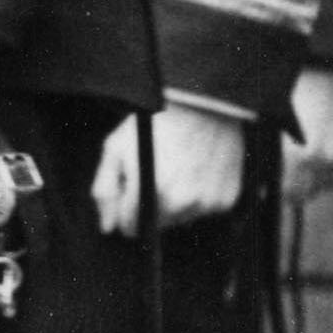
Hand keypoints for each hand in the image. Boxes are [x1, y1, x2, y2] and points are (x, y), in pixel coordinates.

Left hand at [94, 104, 250, 234]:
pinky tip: (195, 172)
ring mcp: (207, 203)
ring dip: (173, 204)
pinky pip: (203, 210)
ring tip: (176, 170)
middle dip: (148, 206)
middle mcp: (182, 203)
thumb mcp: (116, 148)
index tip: (126, 194)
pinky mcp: (227, 200)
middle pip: (155, 225)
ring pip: (180, 219)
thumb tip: (108, 228)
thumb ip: (105, 190)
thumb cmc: (154, 125)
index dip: (123, 212)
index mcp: (151, 192)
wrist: (203, 105)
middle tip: (153, 174)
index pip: (129, 227)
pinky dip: (197, 198)